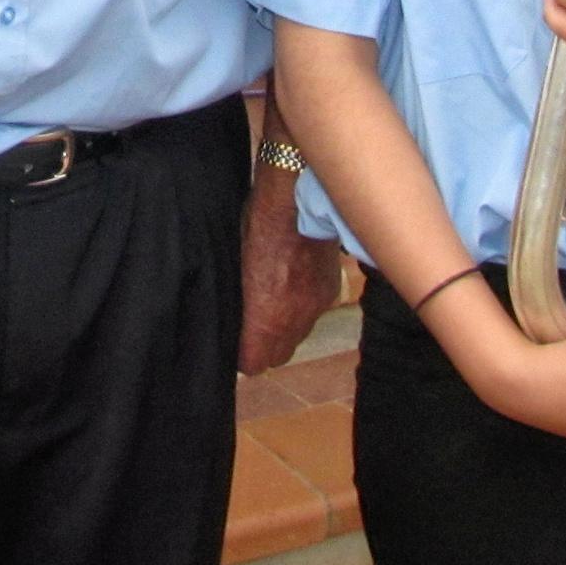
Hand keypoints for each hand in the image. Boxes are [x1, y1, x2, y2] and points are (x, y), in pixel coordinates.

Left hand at [238, 173, 344, 374]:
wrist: (295, 200)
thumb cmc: (255, 229)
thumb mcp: (235, 270)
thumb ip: (238, 306)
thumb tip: (237, 324)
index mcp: (266, 318)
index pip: (255, 364)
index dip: (244, 357)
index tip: (237, 344)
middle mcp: (294, 320)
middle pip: (278, 357)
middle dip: (264, 347)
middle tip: (251, 328)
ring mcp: (315, 307)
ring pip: (298, 336)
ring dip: (284, 327)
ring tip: (272, 301)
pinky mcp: (330, 291)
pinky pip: (313, 313)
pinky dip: (302, 307)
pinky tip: (292, 284)